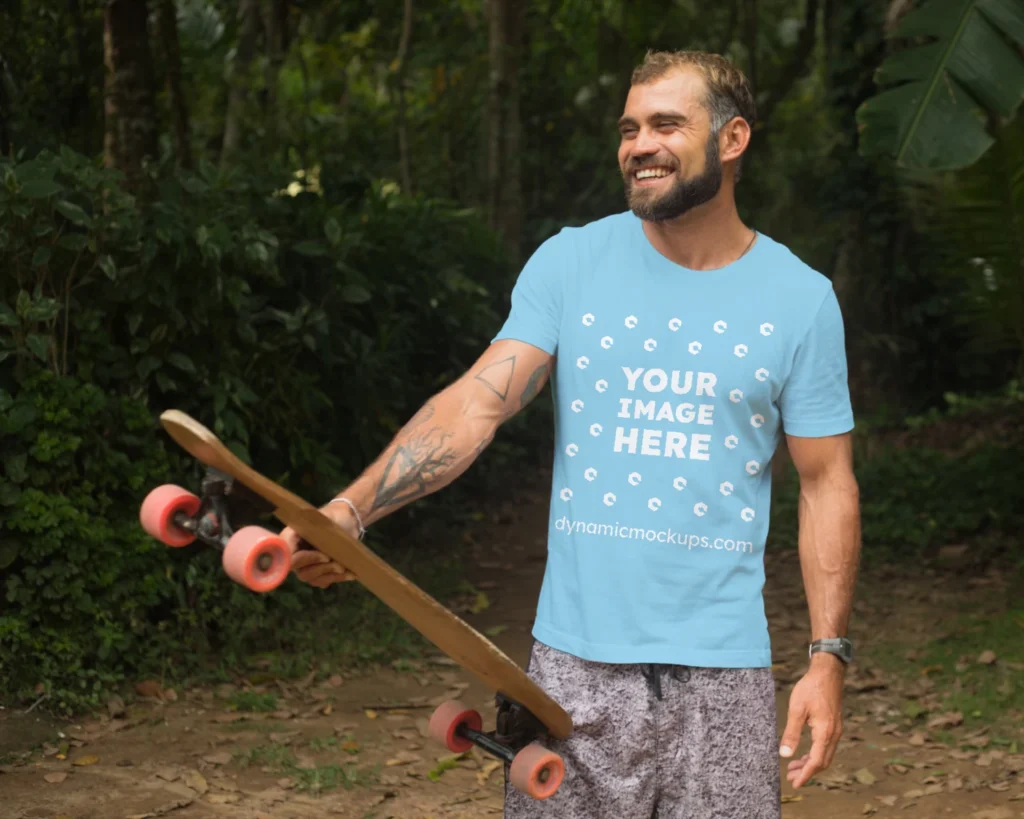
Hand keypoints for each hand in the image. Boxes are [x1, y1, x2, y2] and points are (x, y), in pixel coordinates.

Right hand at [282, 502, 359, 587]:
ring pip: (312, 579)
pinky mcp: (318, 573)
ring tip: (344, 568)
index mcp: (291, 539)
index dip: (306, 559)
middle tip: (338, 563)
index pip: (289, 557)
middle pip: (301, 572)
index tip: (325, 556)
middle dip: (322, 568)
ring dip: (330, 575)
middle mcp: (295, 555)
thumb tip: (308, 544)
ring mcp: (306, 566)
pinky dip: (337, 578)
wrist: (347, 522)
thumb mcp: (322, 519)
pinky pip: (323, 582)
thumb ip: (311, 530)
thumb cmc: (332, 518)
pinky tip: (350, 573)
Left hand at [779, 655, 844, 788]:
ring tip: (793, 767)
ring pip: (824, 755)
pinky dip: (814, 753)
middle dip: (807, 771)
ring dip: (810, 763)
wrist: (827, 673)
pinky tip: (803, 753)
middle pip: (822, 762)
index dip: (805, 774)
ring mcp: (835, 730)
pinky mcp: (833, 725)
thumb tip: (784, 754)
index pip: (816, 761)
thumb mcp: (796, 709)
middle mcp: (834, 734)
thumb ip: (791, 733)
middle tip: (790, 777)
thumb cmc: (811, 688)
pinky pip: (826, 746)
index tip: (794, 783)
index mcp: (825, 733)